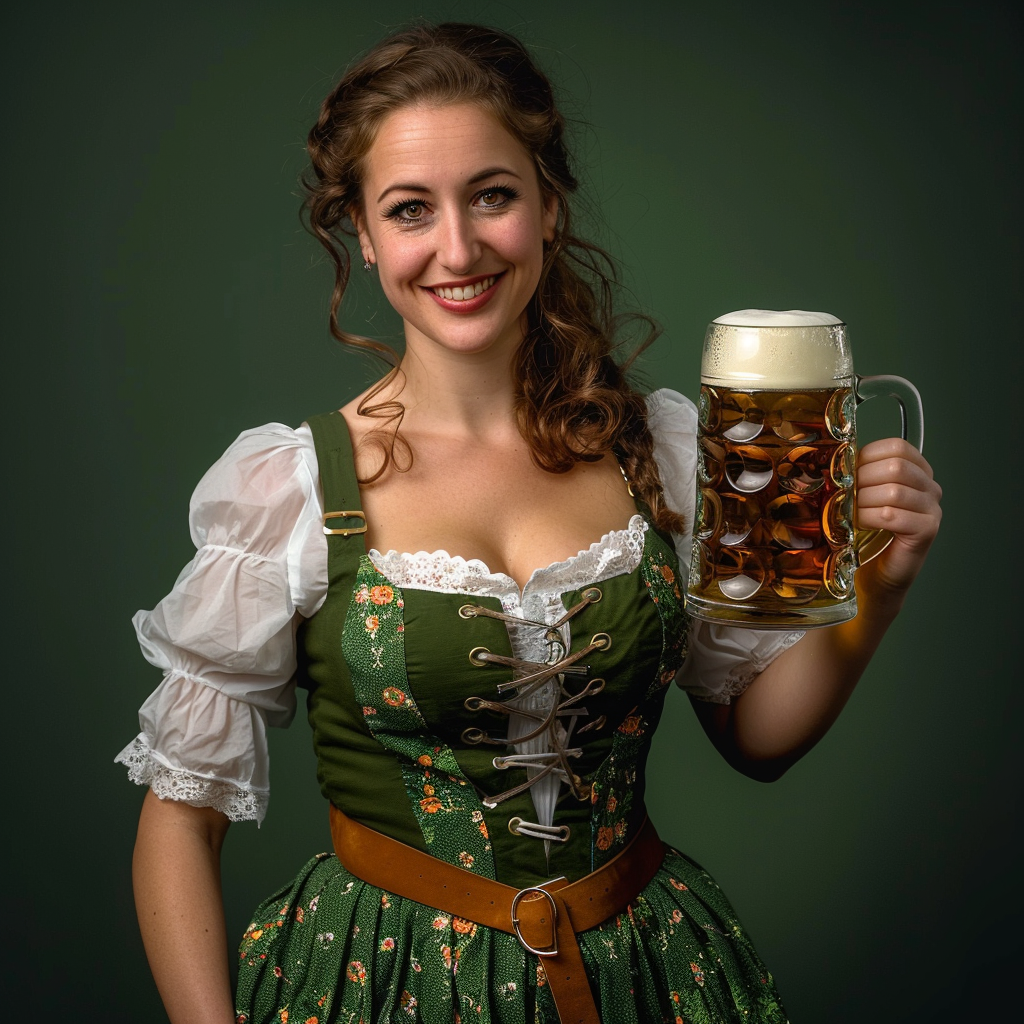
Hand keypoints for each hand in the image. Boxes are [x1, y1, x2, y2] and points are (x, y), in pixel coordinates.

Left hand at [855, 437, 941, 600]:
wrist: (874, 572)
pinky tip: (860, 525)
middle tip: (846, 497)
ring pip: (893, 491)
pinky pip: (892, 515)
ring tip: (851, 513)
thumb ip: (860, 474)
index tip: (850, 474)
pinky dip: (869, 518)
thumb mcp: (862, 494)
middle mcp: (930, 487)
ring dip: (863, 502)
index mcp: (917, 471)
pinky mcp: (927, 529)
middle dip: (863, 480)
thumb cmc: (866, 532)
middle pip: (896, 467)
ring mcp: (932, 508)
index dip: (867, 458)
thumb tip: (837, 459)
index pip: (897, 447)